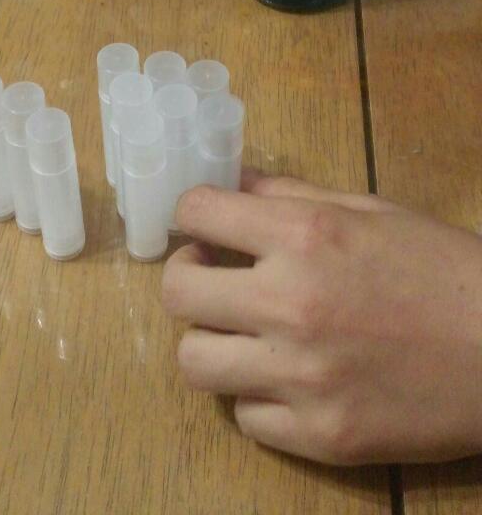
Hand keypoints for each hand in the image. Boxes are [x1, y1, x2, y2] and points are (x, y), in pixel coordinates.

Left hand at [162, 170, 481, 464]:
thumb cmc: (442, 268)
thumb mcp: (370, 210)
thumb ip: (293, 195)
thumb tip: (234, 184)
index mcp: (304, 235)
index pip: (196, 212)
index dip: (193, 215)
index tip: (203, 226)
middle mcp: (290, 303)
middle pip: (177, 292)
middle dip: (189, 277)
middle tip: (215, 278)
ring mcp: (301, 376)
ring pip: (195, 362)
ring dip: (213, 342)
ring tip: (244, 334)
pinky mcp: (319, 435)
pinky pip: (245, 416)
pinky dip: (257, 396)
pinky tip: (287, 378)